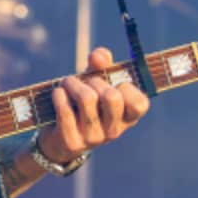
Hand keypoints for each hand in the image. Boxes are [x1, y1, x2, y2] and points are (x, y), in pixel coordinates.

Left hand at [39, 47, 149, 163]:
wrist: (58, 137)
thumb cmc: (83, 103)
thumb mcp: (95, 82)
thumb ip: (101, 65)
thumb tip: (99, 56)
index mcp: (127, 118)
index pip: (139, 103)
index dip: (126, 87)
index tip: (113, 83)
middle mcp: (114, 131)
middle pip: (112, 97)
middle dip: (94, 80)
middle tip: (85, 81)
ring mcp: (94, 139)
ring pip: (87, 98)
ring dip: (72, 83)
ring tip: (67, 83)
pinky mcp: (72, 142)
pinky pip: (65, 109)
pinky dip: (59, 95)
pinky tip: (58, 94)